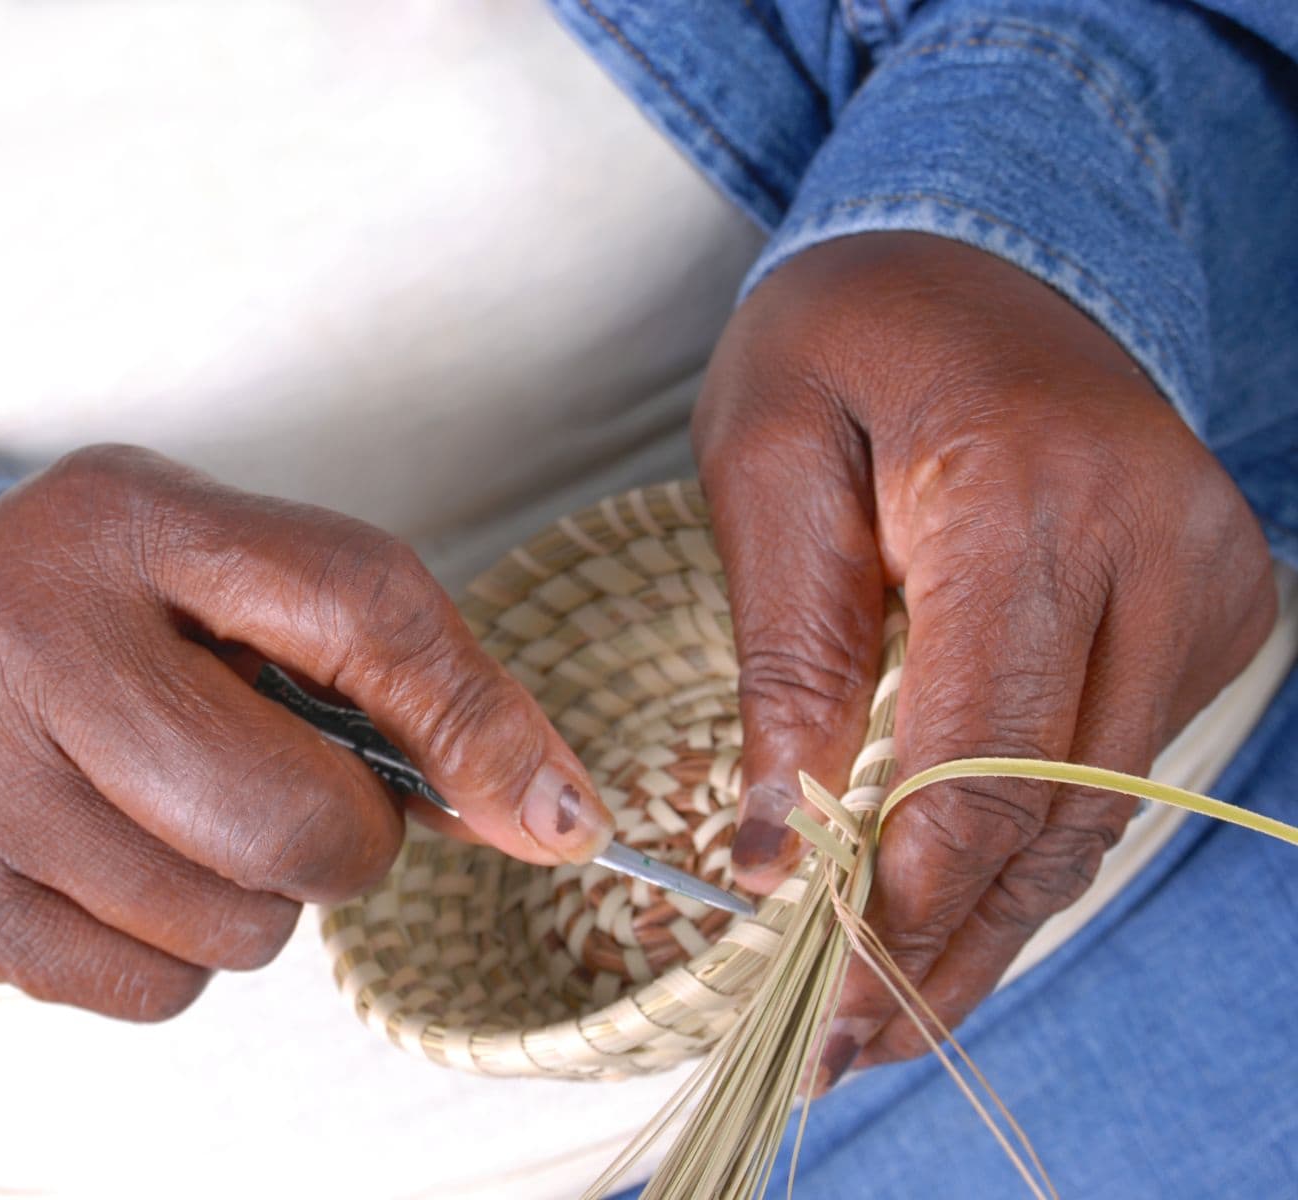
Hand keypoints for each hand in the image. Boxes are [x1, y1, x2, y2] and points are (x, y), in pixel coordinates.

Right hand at [0, 445, 610, 1019]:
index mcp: (137, 521)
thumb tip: (557, 821)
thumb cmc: (125, 609)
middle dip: (342, 840)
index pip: (359, 611)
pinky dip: (178, 954)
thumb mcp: (253, 579)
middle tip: (295, 793)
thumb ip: (410, 675)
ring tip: (182, 815)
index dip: (475, 725)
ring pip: (231, 929)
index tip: (551, 814)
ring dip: (255, 900)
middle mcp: (30, 636)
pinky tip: (122, 867)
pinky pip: (152, 993)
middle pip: (291, 821)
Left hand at [693, 233, 1274, 1078]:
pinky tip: (958, 912)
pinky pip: (1117, 765)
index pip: (979, 751)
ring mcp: (1208, 575)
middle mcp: (1152, 541)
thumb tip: (784, 843)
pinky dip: (1036, 847)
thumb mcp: (769, 464)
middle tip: (844, 1047)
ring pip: (1097, 809)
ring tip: (890, 1014)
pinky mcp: (1217, 602)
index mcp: (1022, 490)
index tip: (822, 998)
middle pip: (1051, 808)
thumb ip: (787, 652)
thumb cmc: (844, 342)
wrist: (981, 254)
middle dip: (943, 945)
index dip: (903, 895)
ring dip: (991, 920)